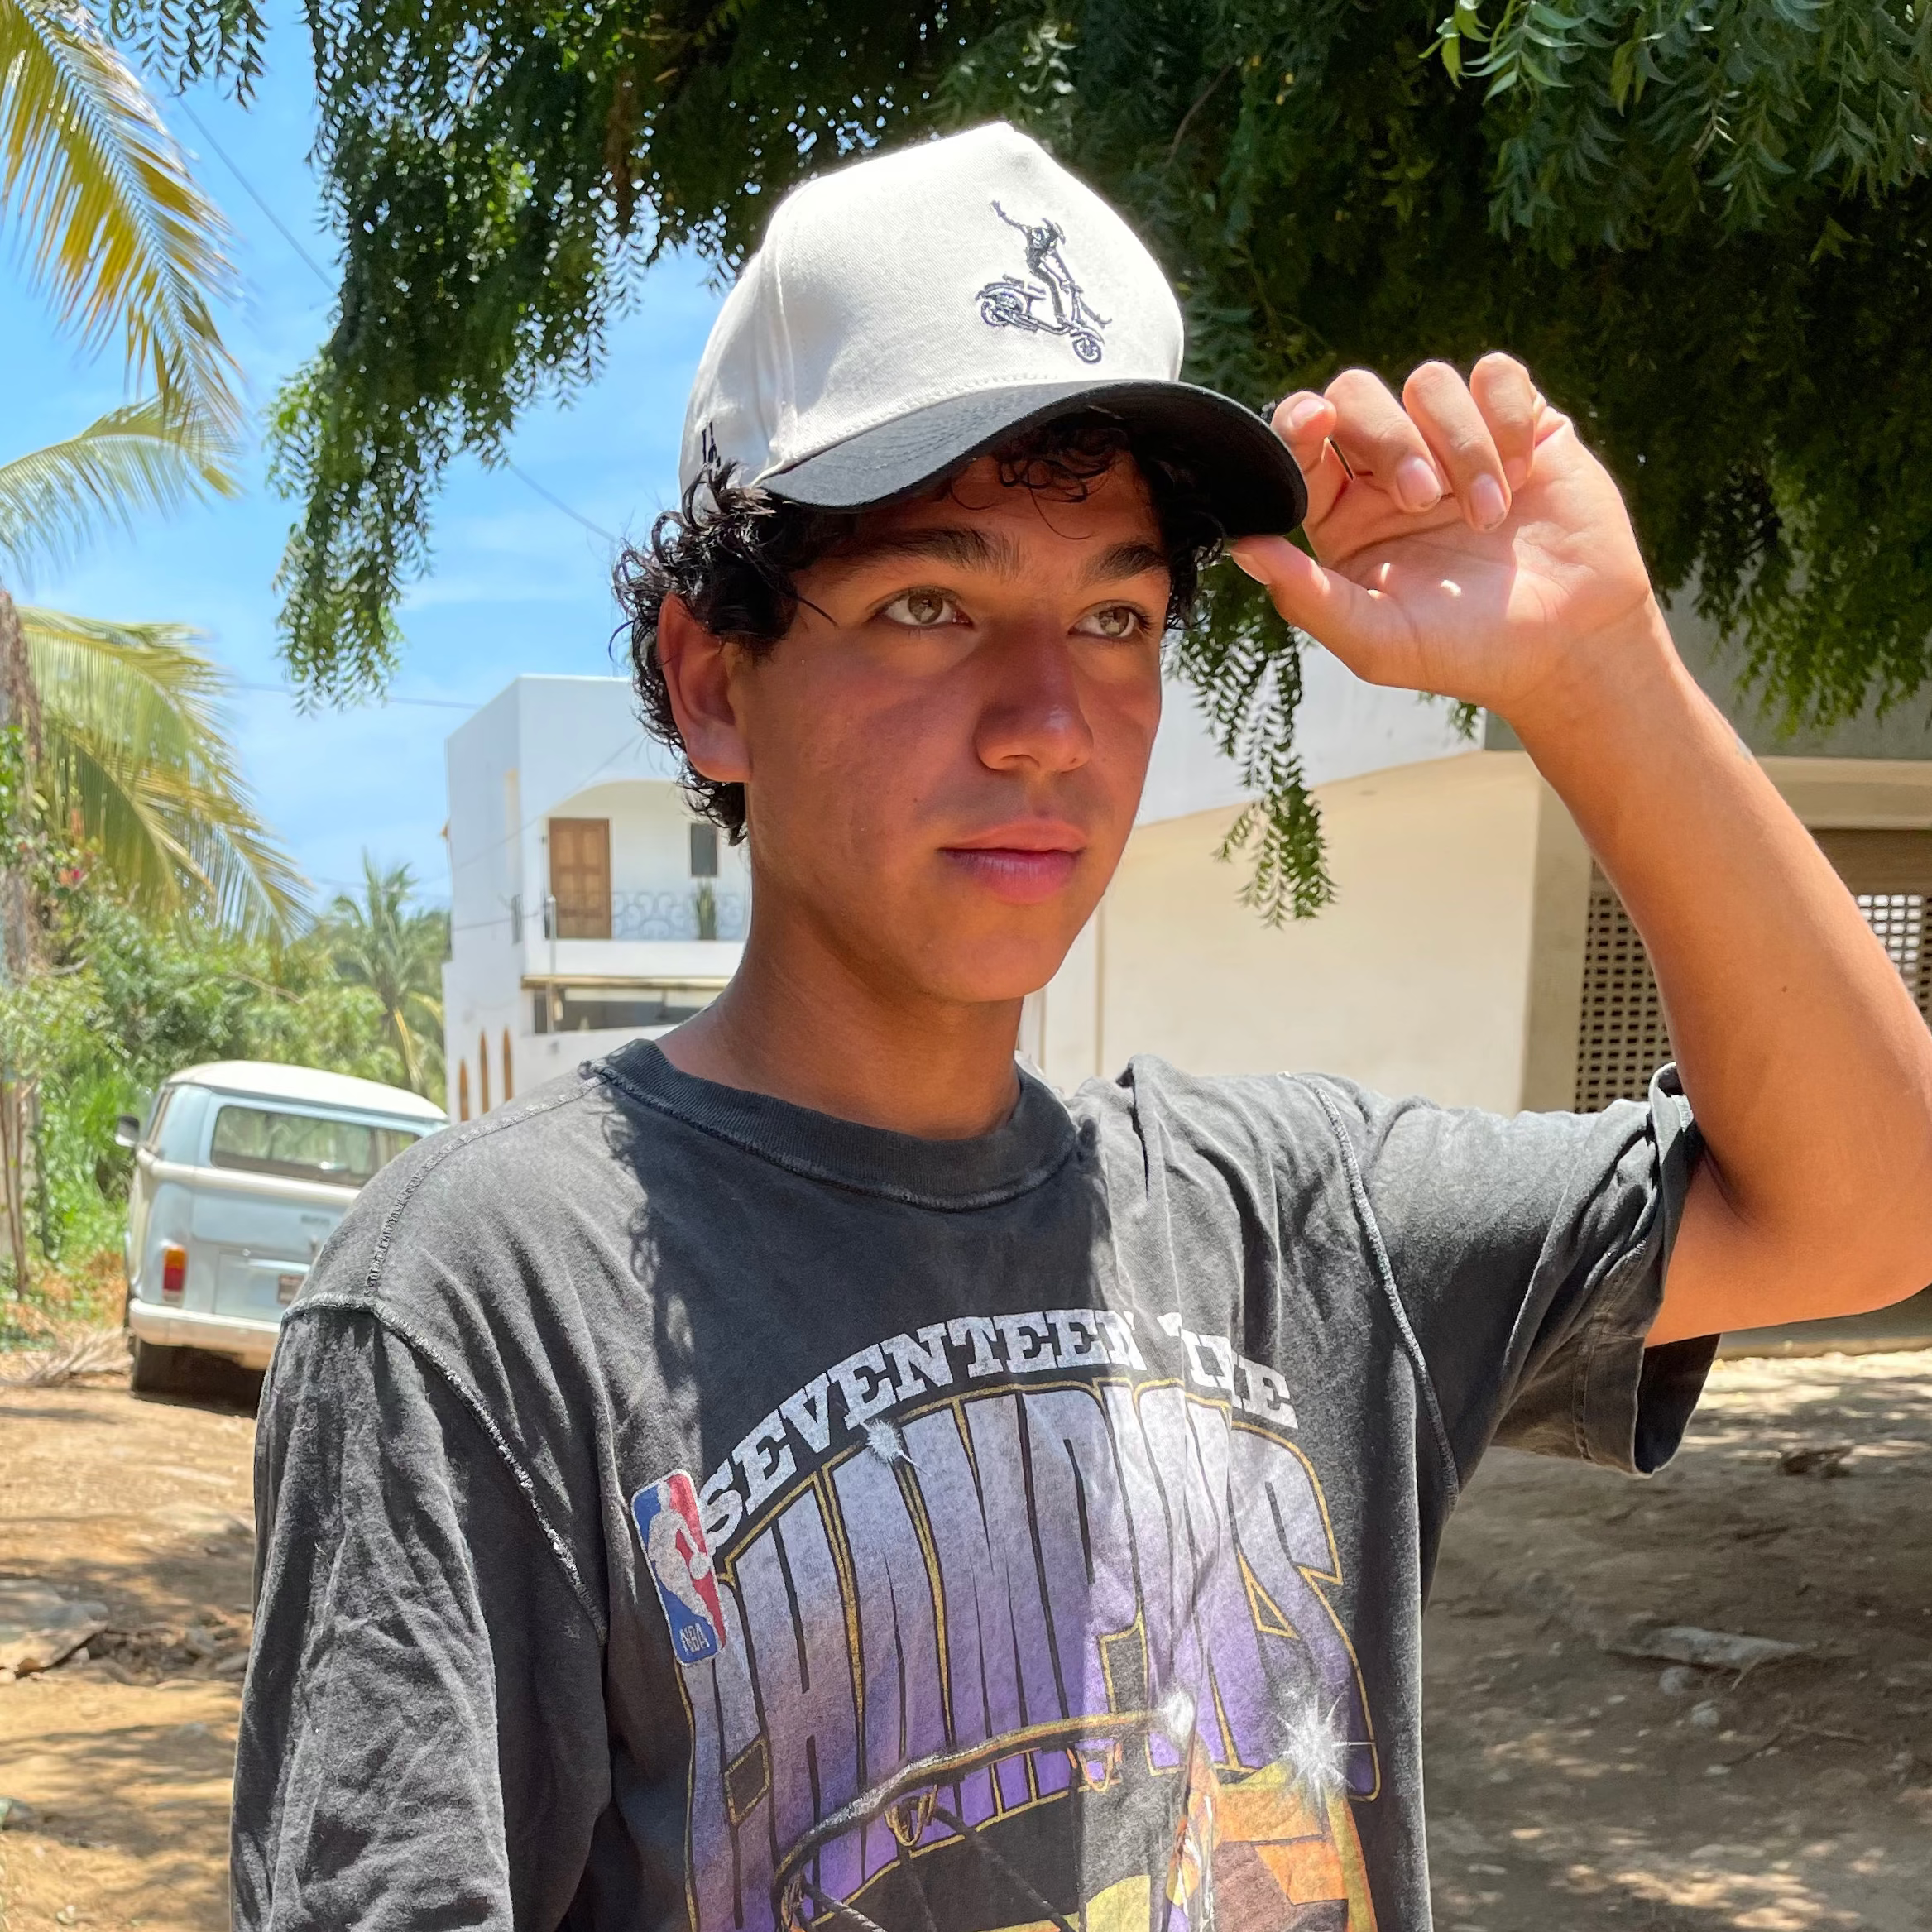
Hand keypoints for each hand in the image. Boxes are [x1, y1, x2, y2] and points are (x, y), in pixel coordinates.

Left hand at [1231, 356, 1660, 727]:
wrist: (1568, 646)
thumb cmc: (1466, 652)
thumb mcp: (1376, 641)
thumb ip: (1306, 597)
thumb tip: (1243, 548)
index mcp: (1343, 515)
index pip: (1302, 443)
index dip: (1298, 422)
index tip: (1313, 425)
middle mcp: (1390, 470)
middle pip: (1357, 396)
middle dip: (1389, 440)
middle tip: (1424, 500)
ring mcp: (1454, 442)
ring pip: (1428, 383)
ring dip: (1460, 446)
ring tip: (1488, 518)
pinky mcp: (1518, 423)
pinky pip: (1496, 374)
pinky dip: (1504, 420)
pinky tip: (1522, 477)